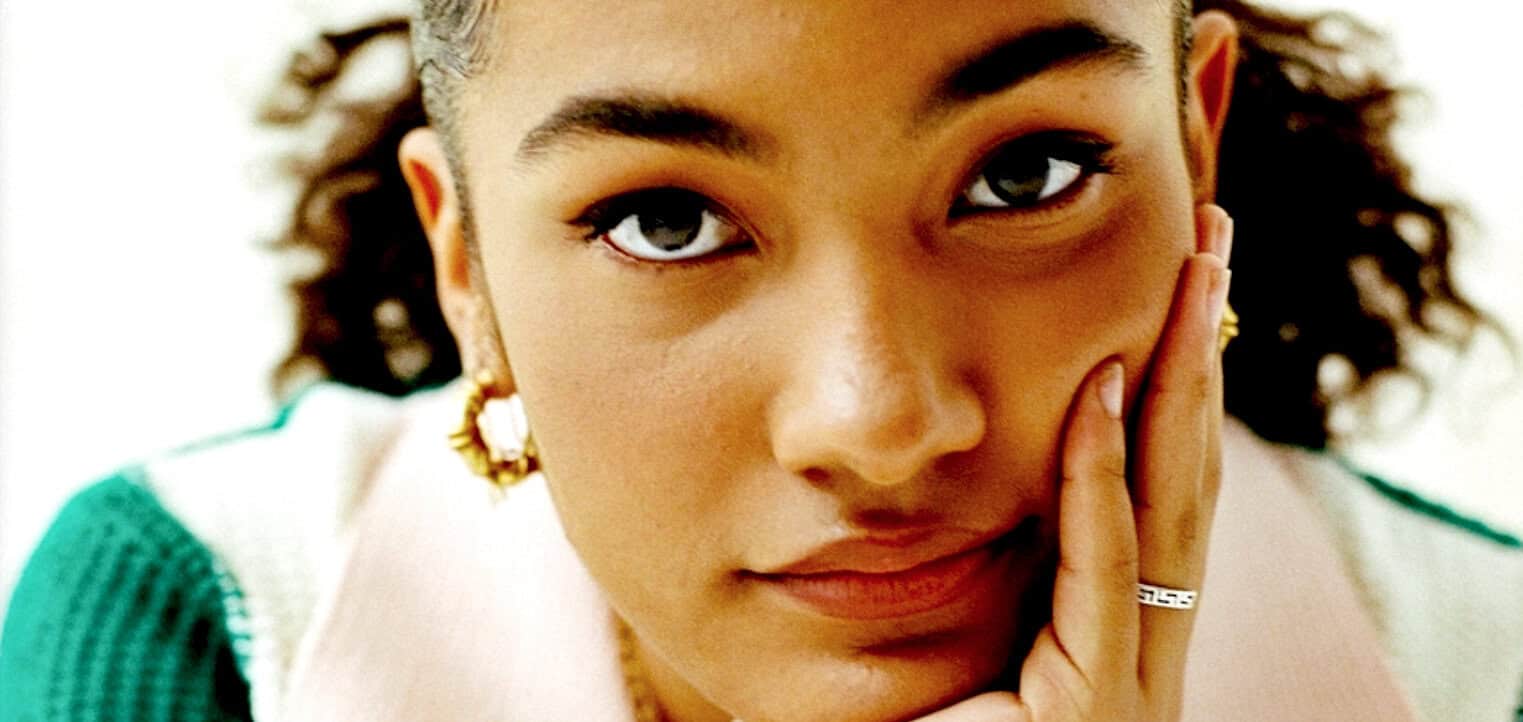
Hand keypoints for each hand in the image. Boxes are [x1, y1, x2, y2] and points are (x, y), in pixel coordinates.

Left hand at [913, 205, 1233, 720]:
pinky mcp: (1094, 716)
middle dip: (1200, 356)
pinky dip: (1099, 481)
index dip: (1173, 384)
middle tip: (1214, 243)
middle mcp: (1140, 644)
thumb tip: (964, 476)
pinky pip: (1102, 577)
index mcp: (1114, 624)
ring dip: (1180, 386)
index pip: (1157, 485)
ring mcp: (1129, 681)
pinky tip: (1100, 390)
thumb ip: (989, 568)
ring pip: (1169, 510)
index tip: (1177, 290)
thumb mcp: (965, 642)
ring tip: (1195, 279)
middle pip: (1183, 475)